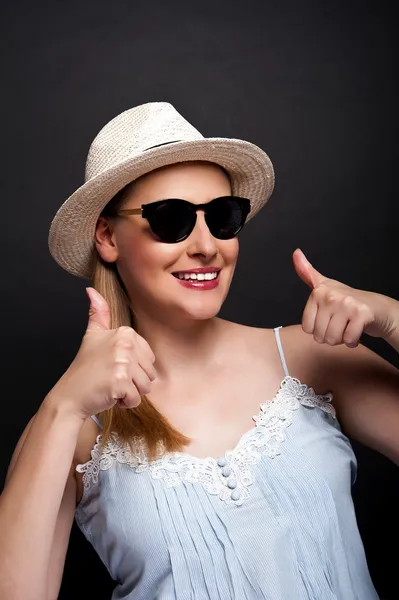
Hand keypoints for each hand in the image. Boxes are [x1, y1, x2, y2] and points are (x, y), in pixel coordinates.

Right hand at [49, 287, 156, 418]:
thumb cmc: (85, 369)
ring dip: (130, 393)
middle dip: (134, 382)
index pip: (149, 358)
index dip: (134, 368)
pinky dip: (125, 402)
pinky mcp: (120, 381)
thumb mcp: (93, 336)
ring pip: (146, 387)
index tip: (113, 366)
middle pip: (150, 373)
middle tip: (111, 378)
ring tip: (111, 386)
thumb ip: (98, 313)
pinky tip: (109, 395)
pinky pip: (136, 398)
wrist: (70, 396)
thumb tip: (92, 290)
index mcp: (125, 333)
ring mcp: (122, 362)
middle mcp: (125, 344)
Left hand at [293, 248, 397, 347]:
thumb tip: (296, 252)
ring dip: (342, 339)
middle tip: (340, 325)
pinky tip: (356, 331)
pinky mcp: (361, 314)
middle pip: (319, 335)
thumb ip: (307, 272)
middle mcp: (331, 296)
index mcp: (318, 292)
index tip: (328, 320)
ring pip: (333, 338)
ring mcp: (346, 304)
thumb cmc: (347, 300)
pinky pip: (348, 340)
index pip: (307, 328)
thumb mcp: (324, 285)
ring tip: (348, 327)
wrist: (377, 307)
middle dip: (331, 336)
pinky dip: (353, 341)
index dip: (319, 330)